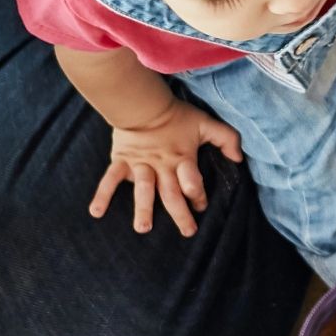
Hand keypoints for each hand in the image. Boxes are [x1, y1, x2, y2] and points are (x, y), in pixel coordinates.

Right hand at [90, 99, 240, 236]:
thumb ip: (227, 139)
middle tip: (187, 232)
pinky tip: (96, 212)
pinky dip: (102, 195)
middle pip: (171, 194)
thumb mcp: (206, 123)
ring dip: (143, 209)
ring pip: (143, 190)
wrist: (142, 103)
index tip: (201, 206)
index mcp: (182, 158)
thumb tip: (239, 159)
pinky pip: (110, 179)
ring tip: (143, 228)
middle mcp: (161, 166)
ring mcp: (140, 165)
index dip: (199, 195)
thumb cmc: (176, 115)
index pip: (193, 181)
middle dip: (180, 214)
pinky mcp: (121, 161)